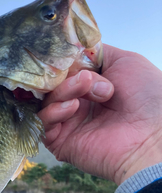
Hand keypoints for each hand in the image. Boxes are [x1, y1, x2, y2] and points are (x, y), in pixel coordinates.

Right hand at [38, 44, 161, 184]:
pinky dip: (54, 112)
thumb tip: (72, 49)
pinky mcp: (60, 143)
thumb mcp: (125, 61)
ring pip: (46, 101)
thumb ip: (95, 53)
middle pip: (52, 83)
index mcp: (91, 87)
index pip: (64, 70)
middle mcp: (78, 104)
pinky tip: (73, 108)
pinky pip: (42, 124)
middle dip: (66, 76)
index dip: (64, 62)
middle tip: (85, 78)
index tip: (69, 57)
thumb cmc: (148, 98)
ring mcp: (68, 124)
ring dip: (63, 90)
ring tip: (85, 89)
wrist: (152, 136)